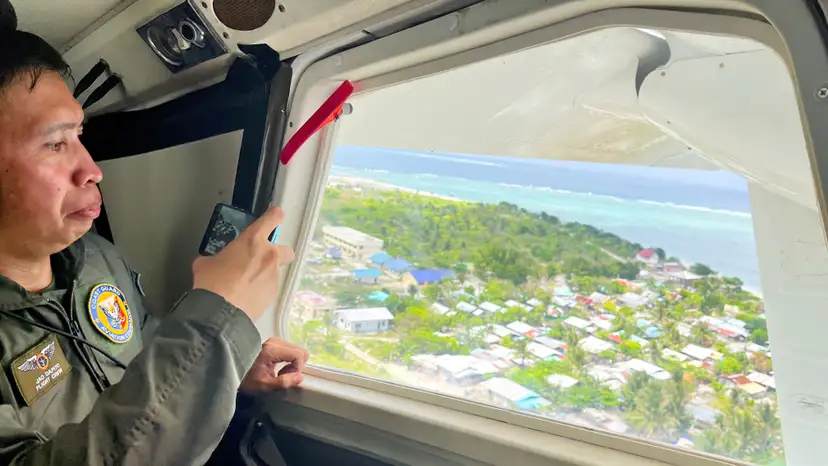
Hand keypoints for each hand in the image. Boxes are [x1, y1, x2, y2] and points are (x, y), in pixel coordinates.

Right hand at [192, 206, 294, 320]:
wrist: (219, 311)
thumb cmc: (212, 282)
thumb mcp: (206, 263)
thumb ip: (216, 258)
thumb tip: (211, 264)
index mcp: (253, 240)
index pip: (273, 218)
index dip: (275, 216)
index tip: (275, 216)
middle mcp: (269, 255)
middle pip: (286, 249)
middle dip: (278, 253)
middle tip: (262, 260)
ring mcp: (274, 275)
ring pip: (276, 271)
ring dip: (265, 274)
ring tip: (247, 285)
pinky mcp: (274, 293)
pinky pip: (270, 287)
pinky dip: (262, 290)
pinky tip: (247, 296)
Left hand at [241, 338, 309, 392]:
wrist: (232, 369)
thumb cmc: (245, 379)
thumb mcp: (265, 385)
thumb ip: (284, 382)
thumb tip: (300, 377)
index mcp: (272, 350)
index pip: (299, 355)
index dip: (298, 368)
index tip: (289, 378)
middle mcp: (275, 342)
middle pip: (300, 351)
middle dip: (296, 365)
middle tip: (284, 375)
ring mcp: (274, 341)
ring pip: (296, 350)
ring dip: (293, 363)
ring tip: (280, 372)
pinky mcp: (273, 343)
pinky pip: (290, 350)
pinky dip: (289, 359)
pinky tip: (278, 367)